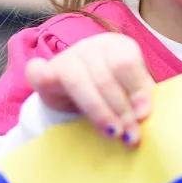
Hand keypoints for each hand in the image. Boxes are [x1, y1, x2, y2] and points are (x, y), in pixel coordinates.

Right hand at [26, 32, 154, 145]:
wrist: (79, 92)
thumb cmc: (113, 91)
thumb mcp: (131, 91)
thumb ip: (139, 100)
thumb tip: (143, 116)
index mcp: (116, 46)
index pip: (126, 64)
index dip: (136, 90)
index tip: (142, 115)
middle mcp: (91, 46)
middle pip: (105, 76)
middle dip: (120, 110)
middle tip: (130, 136)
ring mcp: (66, 57)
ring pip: (78, 81)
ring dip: (97, 110)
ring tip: (111, 132)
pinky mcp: (43, 71)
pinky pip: (38, 72)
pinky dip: (41, 76)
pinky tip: (49, 89)